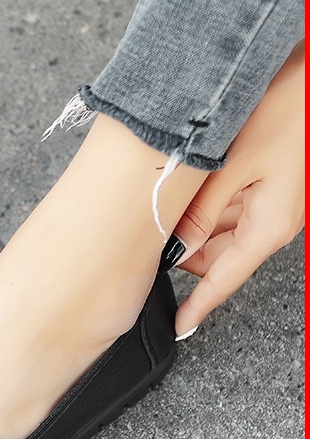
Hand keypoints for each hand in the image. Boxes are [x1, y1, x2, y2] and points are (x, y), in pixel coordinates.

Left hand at [172, 40, 304, 337]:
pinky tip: (188, 197)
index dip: (200, 305)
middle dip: (188, 258)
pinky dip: (210, 210)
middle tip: (150, 253)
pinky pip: (236, 210)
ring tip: (163, 220)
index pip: (225, 281)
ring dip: (196, 231)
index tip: (180, 325)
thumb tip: (178, 250)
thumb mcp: (232, 168)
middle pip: (221, 257)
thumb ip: (203, 214)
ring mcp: (274, 204)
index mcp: (268, 227)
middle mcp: (273, 222)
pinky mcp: (272, 186)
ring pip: (226, 233)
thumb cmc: (287, 113)